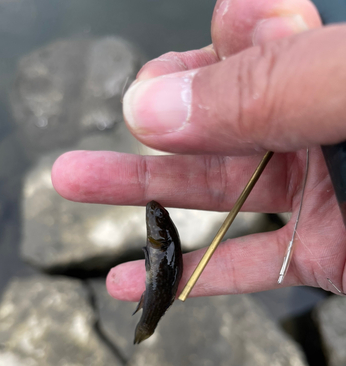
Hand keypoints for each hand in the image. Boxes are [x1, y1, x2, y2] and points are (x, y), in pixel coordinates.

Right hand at [52, 0, 345, 300]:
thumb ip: (267, 86)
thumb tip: (155, 104)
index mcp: (323, 77)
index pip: (245, 51)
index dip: (197, 64)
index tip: (159, 78)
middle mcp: (315, 132)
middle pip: (214, 127)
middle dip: (145, 134)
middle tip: (97, 134)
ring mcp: (319, 196)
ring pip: (218, 195)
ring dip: (145, 198)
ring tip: (80, 183)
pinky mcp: (323, 255)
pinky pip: (250, 264)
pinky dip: (193, 276)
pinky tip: (137, 278)